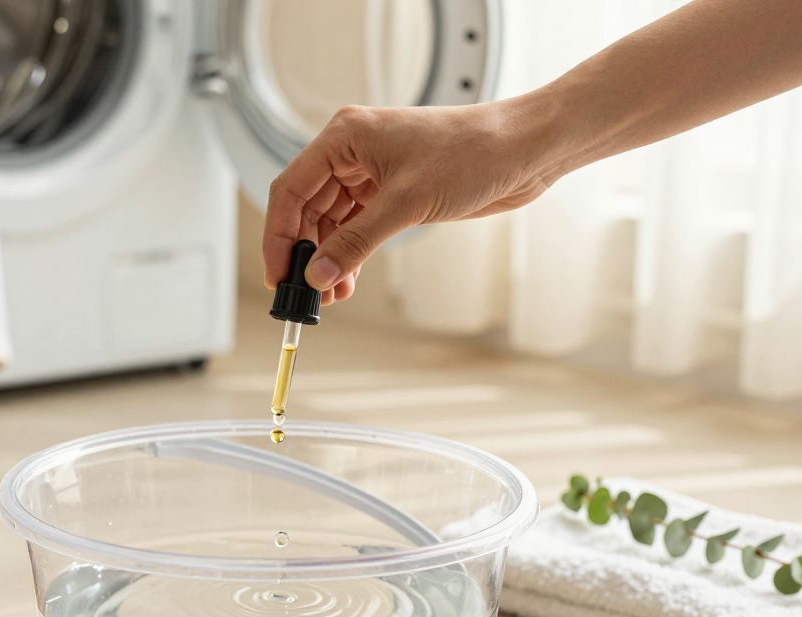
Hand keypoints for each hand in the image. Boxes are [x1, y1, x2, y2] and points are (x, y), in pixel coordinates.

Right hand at [261, 102, 555, 302]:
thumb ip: (356, 242)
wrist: (523, 150)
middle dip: (304, 253)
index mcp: (345, 136)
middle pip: (306, 208)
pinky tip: (347, 281)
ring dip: (328, 259)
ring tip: (328, 294)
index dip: (279, 236)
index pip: (291, 189)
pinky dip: (350, 255)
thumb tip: (318, 274)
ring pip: (330, 222)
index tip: (278, 274)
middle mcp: (353, 152)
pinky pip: (355, 228)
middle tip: (302, 293)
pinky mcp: (393, 193)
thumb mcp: (407, 202)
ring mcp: (372, 173)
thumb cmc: (474, 151)